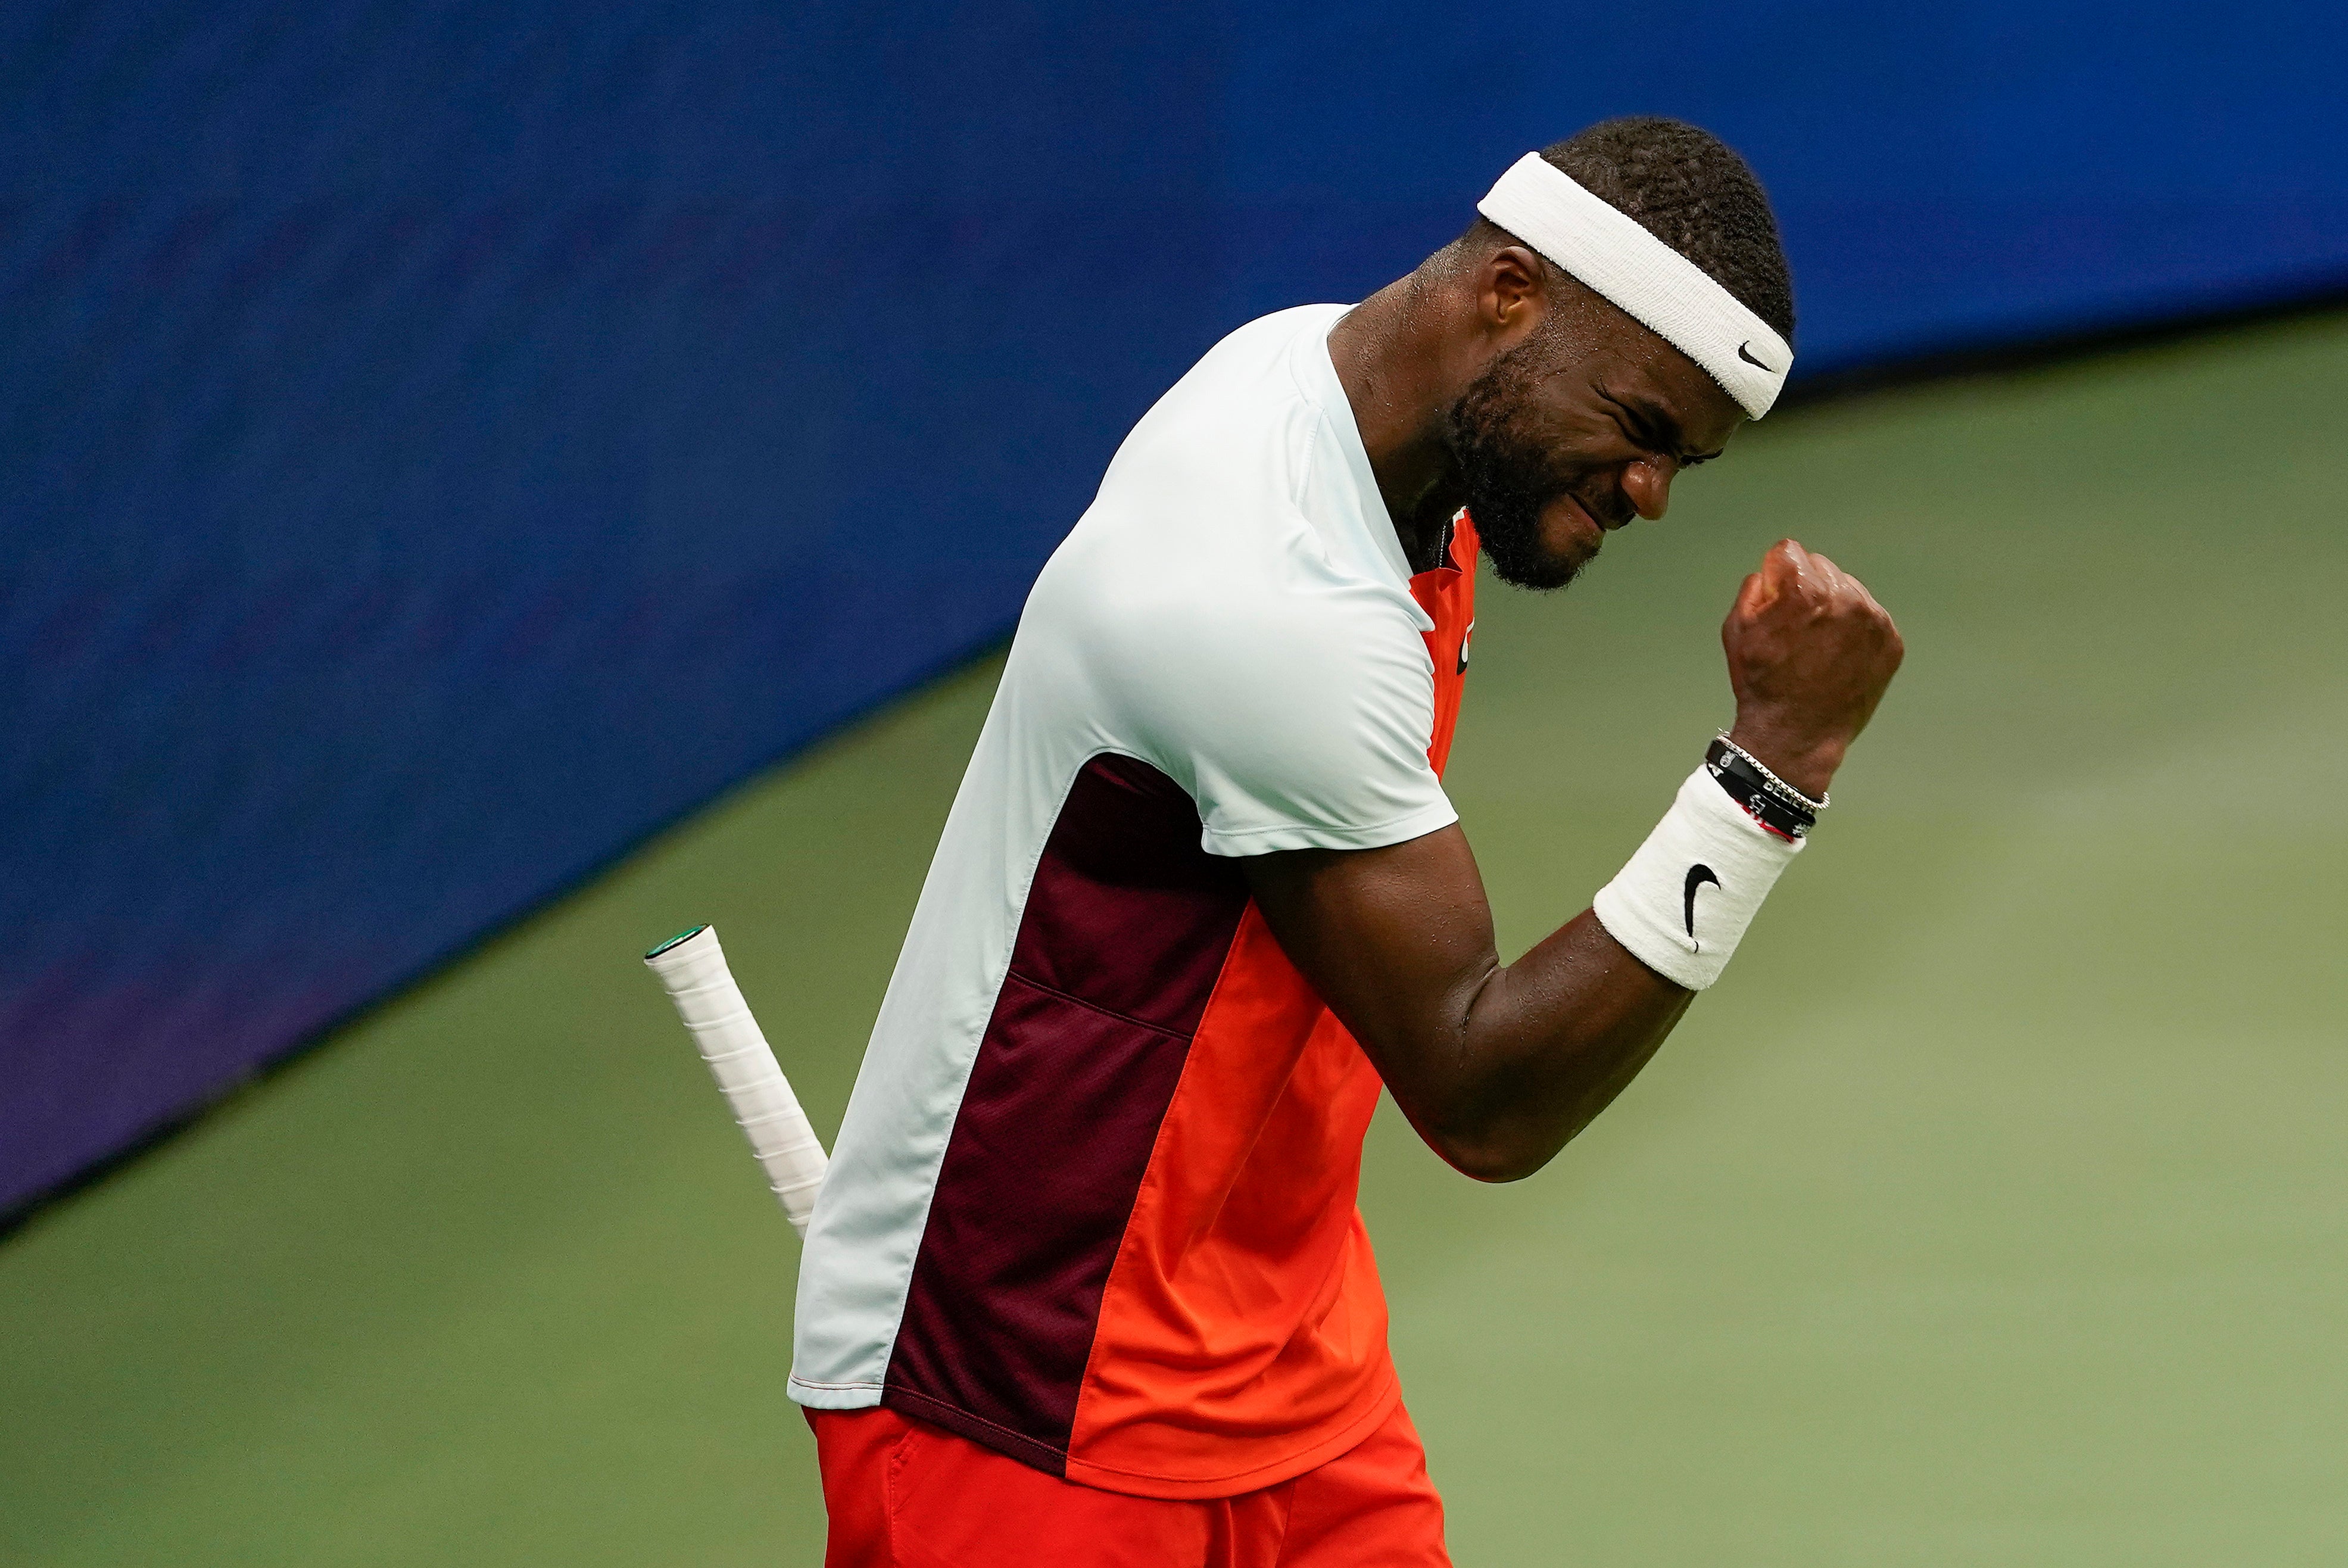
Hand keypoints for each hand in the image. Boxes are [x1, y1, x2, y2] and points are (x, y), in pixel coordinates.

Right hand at [1721, 539, 1902, 799]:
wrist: (1797, 736)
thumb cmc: (1761, 683)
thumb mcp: (1737, 629)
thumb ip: (1755, 588)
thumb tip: (1773, 573)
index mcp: (1804, 590)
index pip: (1790, 551)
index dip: (1775, 575)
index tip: (1775, 601)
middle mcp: (1844, 597)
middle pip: (1821, 566)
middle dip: (1806, 589)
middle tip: (1796, 628)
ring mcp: (1873, 620)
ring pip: (1848, 588)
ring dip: (1833, 606)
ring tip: (1817, 645)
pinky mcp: (1891, 641)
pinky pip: (1869, 616)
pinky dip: (1854, 630)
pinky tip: (1836, 656)